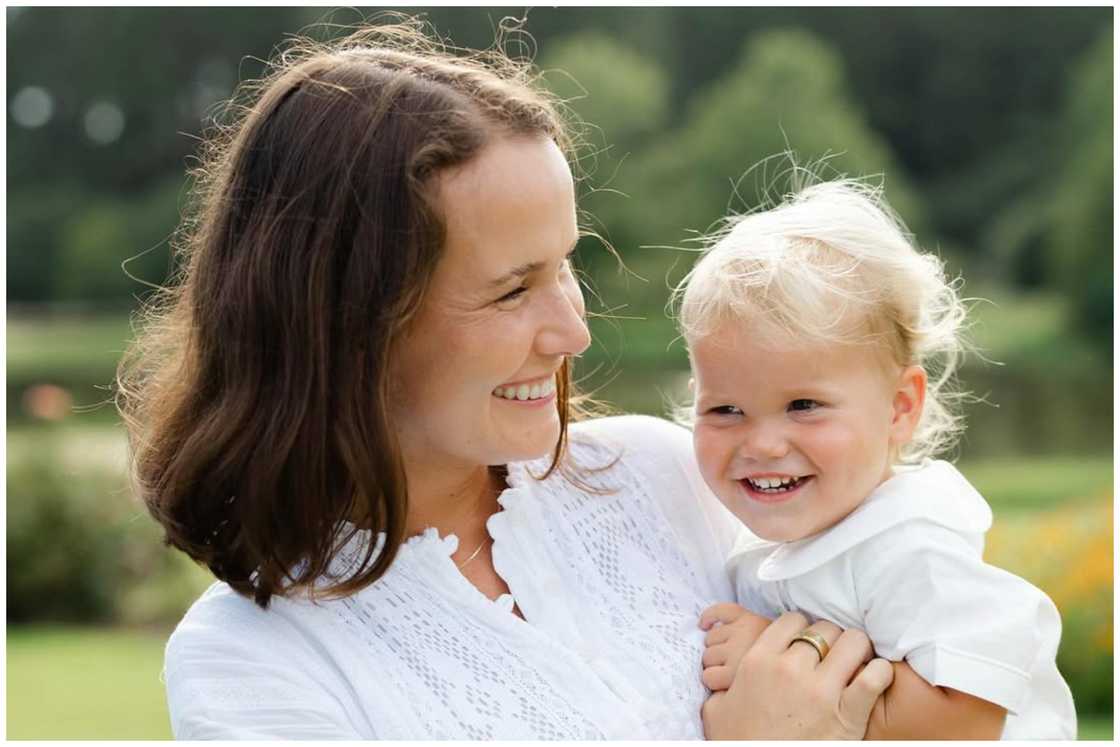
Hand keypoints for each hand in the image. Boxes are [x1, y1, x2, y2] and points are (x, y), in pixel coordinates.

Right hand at [700, 610, 894, 739]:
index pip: (792, 620)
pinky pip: (874, 677)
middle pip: (825, 628)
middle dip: (831, 639)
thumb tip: (722, 677)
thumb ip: (723, 685)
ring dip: (857, 650)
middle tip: (833, 654)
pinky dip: (880, 673)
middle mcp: (789, 669)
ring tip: (856, 661)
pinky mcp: (848, 713)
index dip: (803, 628)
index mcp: (759, 661)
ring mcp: (821, 690)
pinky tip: (875, 678)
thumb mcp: (717, 708)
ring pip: (852, 642)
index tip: (807, 642)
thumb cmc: (739, 742)